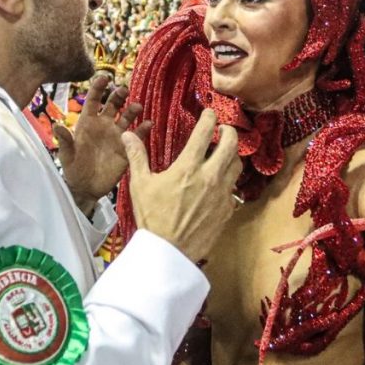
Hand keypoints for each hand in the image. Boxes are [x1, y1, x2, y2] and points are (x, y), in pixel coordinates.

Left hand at [55, 75, 150, 212]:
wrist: (86, 188)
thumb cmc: (73, 169)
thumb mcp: (67, 155)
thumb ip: (65, 141)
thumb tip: (57, 126)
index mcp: (88, 123)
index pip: (93, 100)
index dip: (98, 88)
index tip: (104, 77)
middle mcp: (104, 125)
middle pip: (112, 105)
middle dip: (118, 96)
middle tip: (123, 89)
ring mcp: (116, 135)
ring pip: (126, 117)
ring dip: (132, 110)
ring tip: (136, 107)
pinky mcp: (126, 148)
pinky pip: (137, 136)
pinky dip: (143, 129)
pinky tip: (148, 124)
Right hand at [122, 109, 242, 261]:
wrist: (168, 251)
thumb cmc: (152, 217)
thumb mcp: (140, 185)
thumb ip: (137, 156)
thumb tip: (127, 135)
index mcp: (188, 166)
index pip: (205, 132)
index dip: (210, 117)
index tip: (209, 113)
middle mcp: (210, 176)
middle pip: (231, 144)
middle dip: (229, 132)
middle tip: (222, 130)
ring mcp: (222, 193)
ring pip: (237, 165)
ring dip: (232, 154)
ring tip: (223, 153)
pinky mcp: (227, 209)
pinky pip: (233, 188)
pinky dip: (228, 180)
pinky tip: (219, 183)